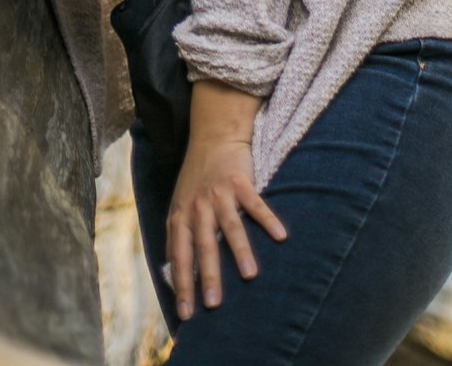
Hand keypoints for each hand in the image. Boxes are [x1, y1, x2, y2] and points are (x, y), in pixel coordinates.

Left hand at [167, 132, 286, 321]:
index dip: (182, 285)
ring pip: (230, 226)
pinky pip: (255, 203)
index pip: (180, 257)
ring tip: (250, 276)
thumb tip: (170, 272)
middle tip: (214, 305)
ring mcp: (219, 193)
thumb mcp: (179, 206)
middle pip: (203, 245)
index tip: (186, 315)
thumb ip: (178, 237)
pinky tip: (280, 236)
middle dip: (208, 276)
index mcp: (181, 216)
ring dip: (240, 251)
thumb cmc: (196, 178)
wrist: (213, 137)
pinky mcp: (239, 181)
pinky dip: (268, 219)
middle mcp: (198, 206)